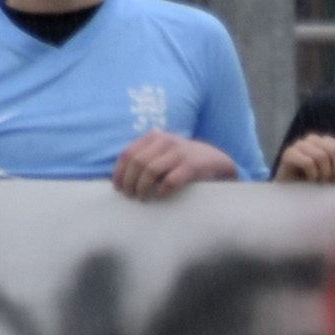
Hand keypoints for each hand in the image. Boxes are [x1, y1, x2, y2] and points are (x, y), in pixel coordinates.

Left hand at [113, 132, 239, 199]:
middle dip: (130, 182)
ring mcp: (180, 152)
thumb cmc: (183, 161)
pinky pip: (170, 180)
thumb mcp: (164, 152)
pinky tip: (160, 196)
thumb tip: (121, 177)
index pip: (128, 154)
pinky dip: (162, 191)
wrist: (217, 161)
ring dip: (142, 188)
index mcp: (155, 137)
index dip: (120, 172)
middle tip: (130, 195)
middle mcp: (166, 141)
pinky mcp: (192, 166)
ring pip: (150, 171)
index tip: (118, 187)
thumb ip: (146, 156)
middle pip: (137, 163)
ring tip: (142, 198)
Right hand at [273, 132, 334, 185]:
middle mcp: (315, 139)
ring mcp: (301, 144)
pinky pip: (308, 162)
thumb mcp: (331, 178)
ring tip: (318, 182)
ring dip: (323, 174)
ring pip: (321, 156)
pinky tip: (309, 180)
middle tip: (330, 183)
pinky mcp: (289, 153)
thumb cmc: (310, 184)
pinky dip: (312, 174)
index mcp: (328, 143)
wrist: (287, 192)